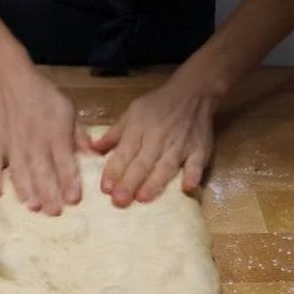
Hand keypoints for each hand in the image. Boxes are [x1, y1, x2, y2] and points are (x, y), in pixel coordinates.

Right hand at [0, 66, 90, 215]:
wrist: (8, 77)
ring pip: (19, 171)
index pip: (64, 162)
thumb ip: (78, 134)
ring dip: (25, 190)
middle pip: (42, 171)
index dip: (69, 181)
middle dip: (49, 193)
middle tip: (53, 212)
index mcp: (55, 134)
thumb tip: (93, 154)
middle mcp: (34, 142)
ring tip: (31, 207)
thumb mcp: (67, 107)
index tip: (74, 200)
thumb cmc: (41, 93)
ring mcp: (11, 144)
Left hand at [93, 64, 221, 206]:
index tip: (105, 188)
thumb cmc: (159, 104)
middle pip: (143, 163)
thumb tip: (93, 150)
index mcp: (139, 128)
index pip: (125, 152)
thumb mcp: (132, 112)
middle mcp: (158, 138)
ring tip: (142, 198)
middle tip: (119, 201)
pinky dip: (193, 175)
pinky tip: (188, 188)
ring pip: (166, 166)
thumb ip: (114, 133)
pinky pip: (197, 164)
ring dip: (155, 182)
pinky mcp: (200, 149)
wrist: (194, 92)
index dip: (114, 170)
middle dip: (130, 182)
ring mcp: (180, 145)